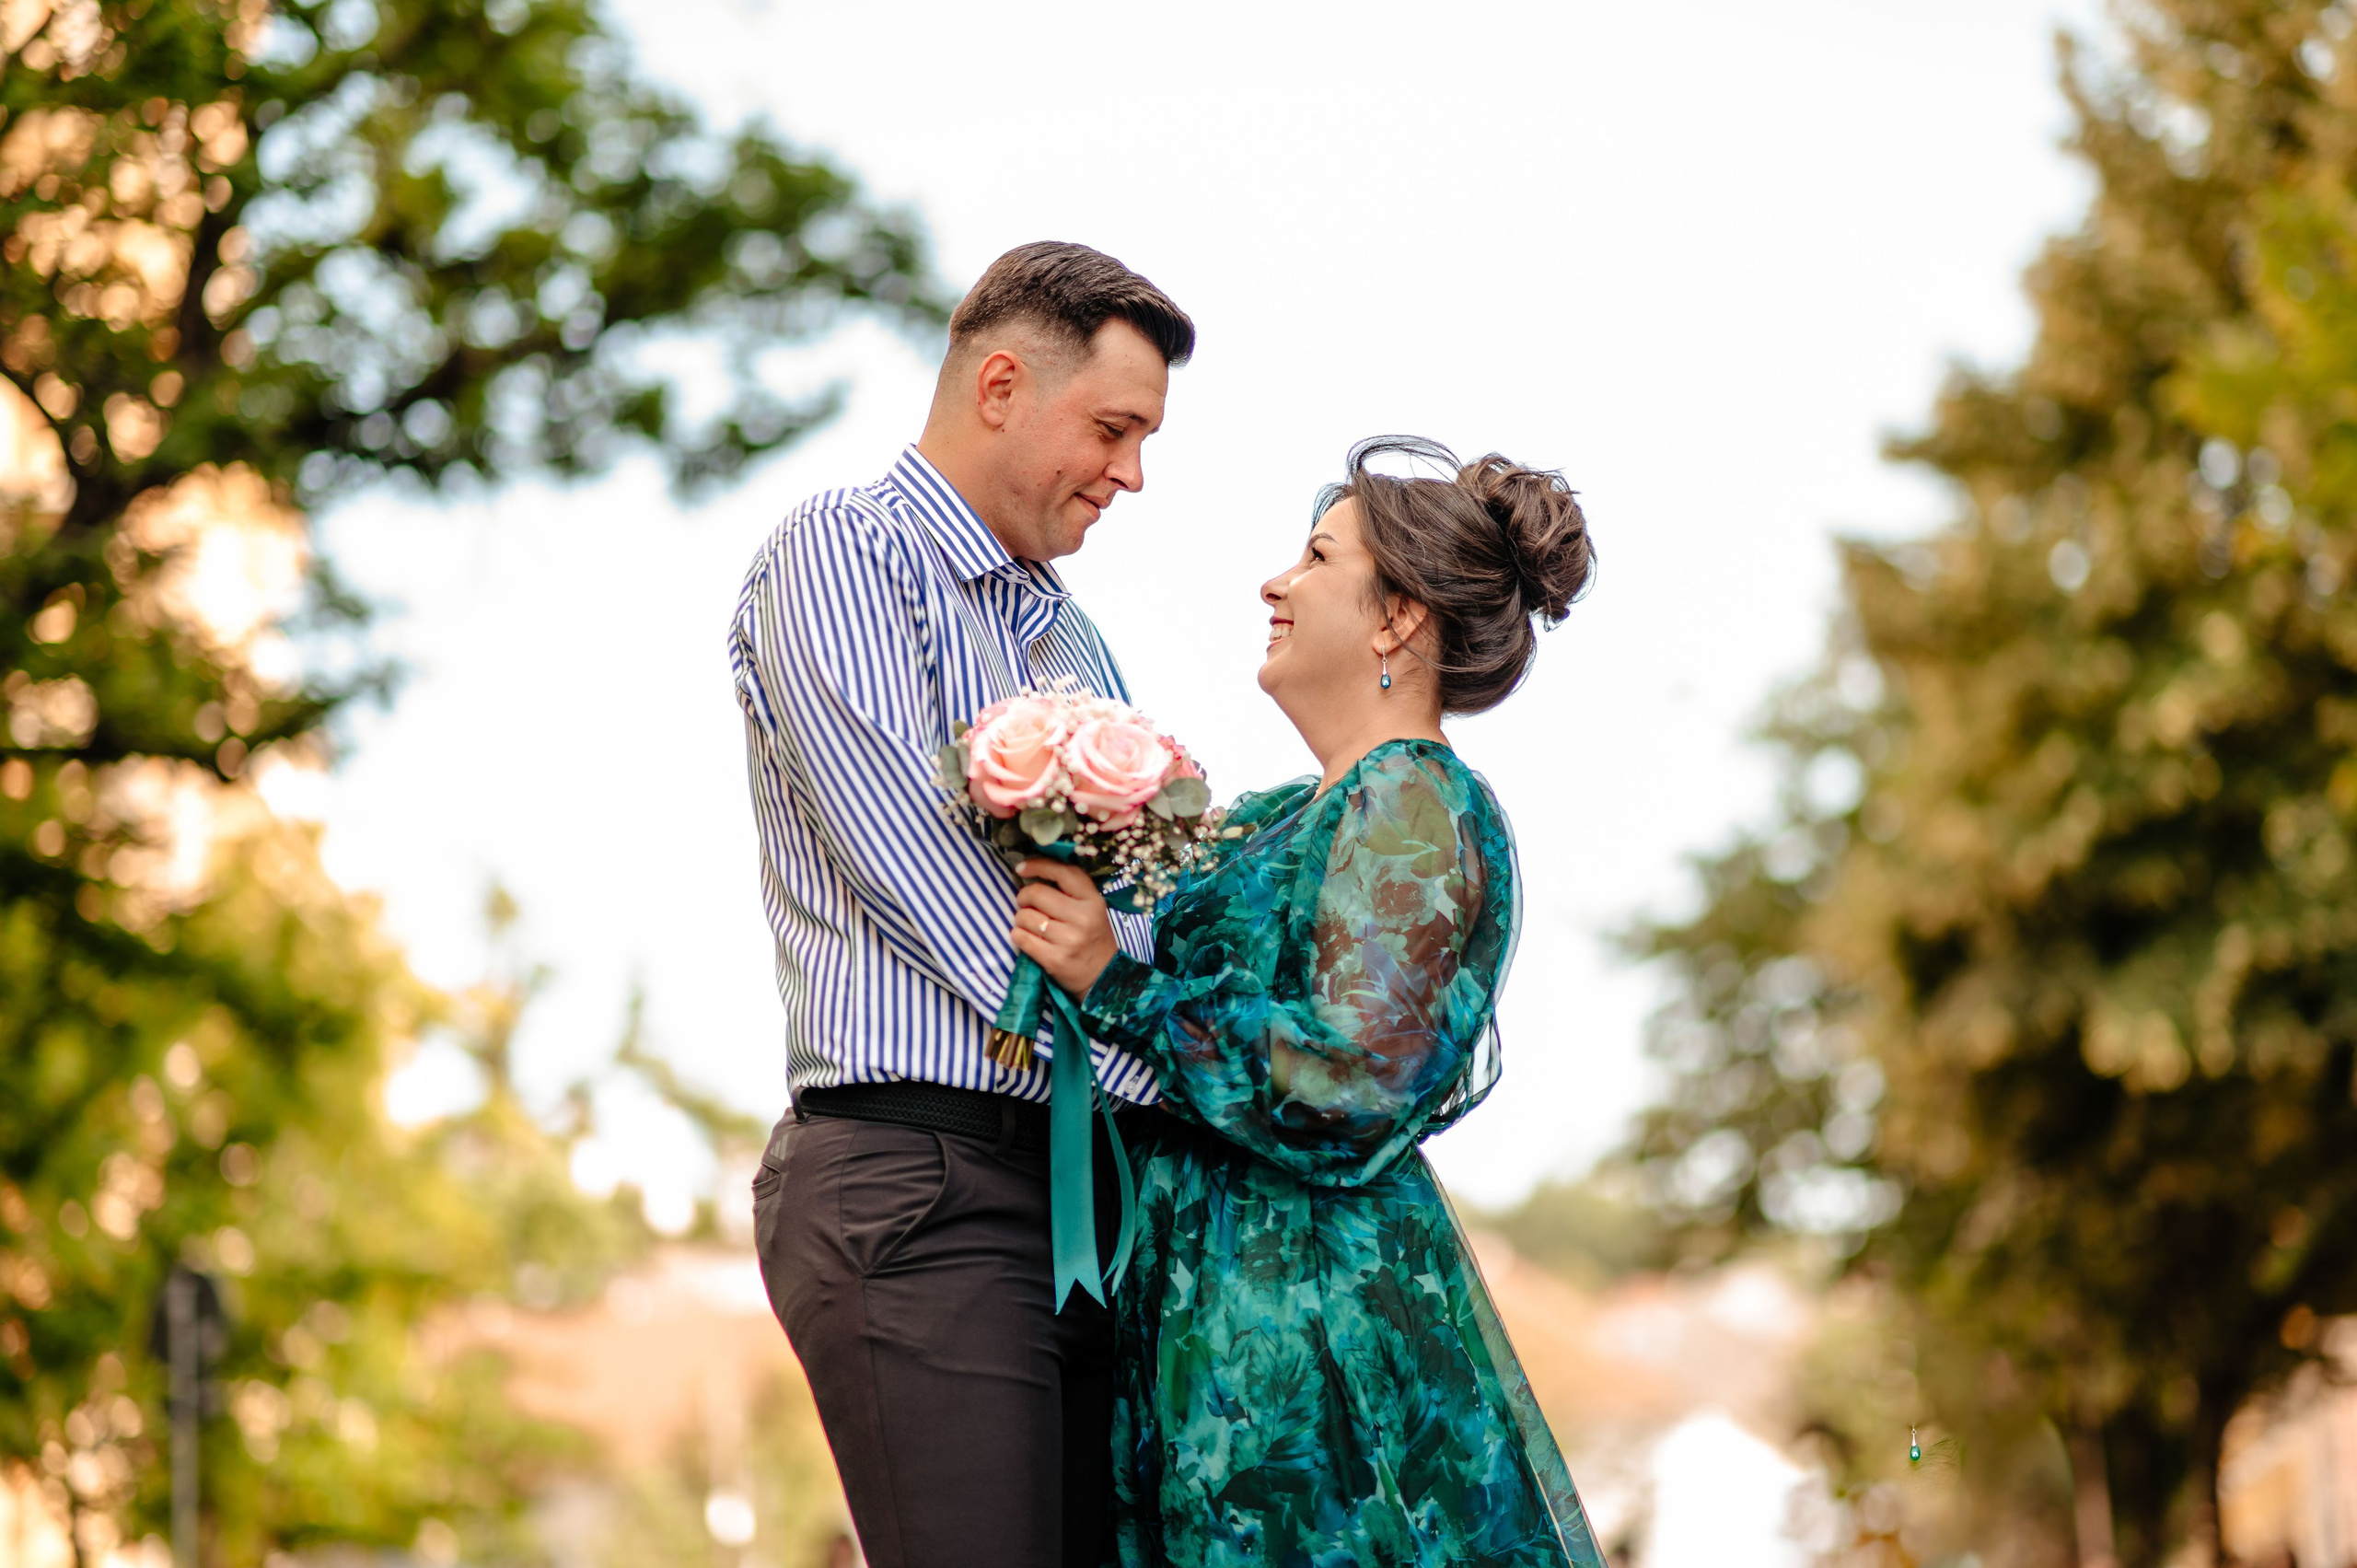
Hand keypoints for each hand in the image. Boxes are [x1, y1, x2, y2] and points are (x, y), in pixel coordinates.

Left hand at [1010, 858, 1118, 997]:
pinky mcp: (1054, 959)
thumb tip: (1033, 873)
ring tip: (1030, 925)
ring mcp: (1068, 940)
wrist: (1104, 977)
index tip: (1022, 868)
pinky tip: (1026, 937)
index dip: (1038, 866)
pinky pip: (1021, 938)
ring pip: (1025, 917)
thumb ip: (1069, 891)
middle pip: (1037, 894)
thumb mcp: (1092, 909)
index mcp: (1092, 901)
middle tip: (1026, 903)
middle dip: (1023, 897)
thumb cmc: (1092, 937)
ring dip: (1021, 919)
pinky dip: (1018, 935)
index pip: (1063, 872)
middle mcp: (1082, 918)